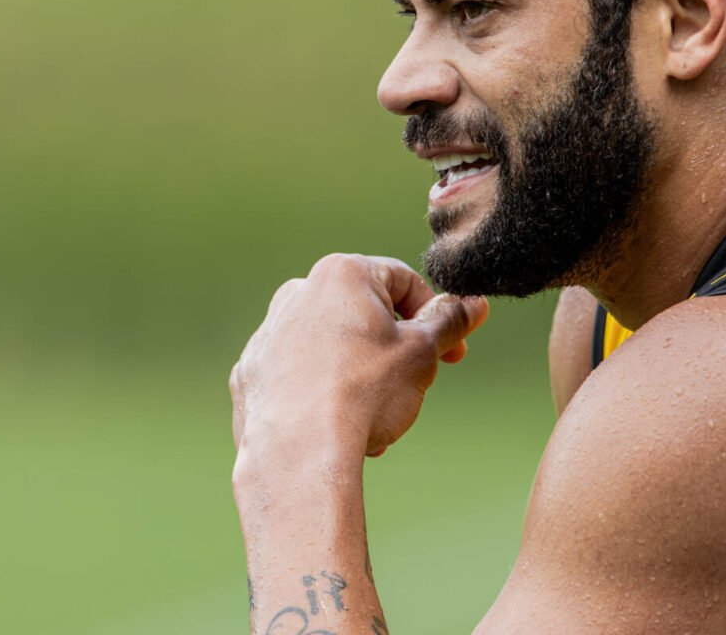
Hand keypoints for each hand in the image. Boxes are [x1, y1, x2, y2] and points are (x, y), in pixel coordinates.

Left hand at [230, 254, 489, 464]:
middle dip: (396, 350)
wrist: (297, 451)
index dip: (437, 317)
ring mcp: (268, 333)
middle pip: (365, 315)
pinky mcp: (252, 371)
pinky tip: (336, 427)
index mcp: (340, 275)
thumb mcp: (421, 353)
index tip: (453, 356)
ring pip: (332, 347)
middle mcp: (296, 293)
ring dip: (361, 375)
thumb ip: (449, 320)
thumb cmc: (363, 393)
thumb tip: (473, 302)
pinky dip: (321, 393)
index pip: (404, 282)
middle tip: (413, 388)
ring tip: (375, 418)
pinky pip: (298, 375)